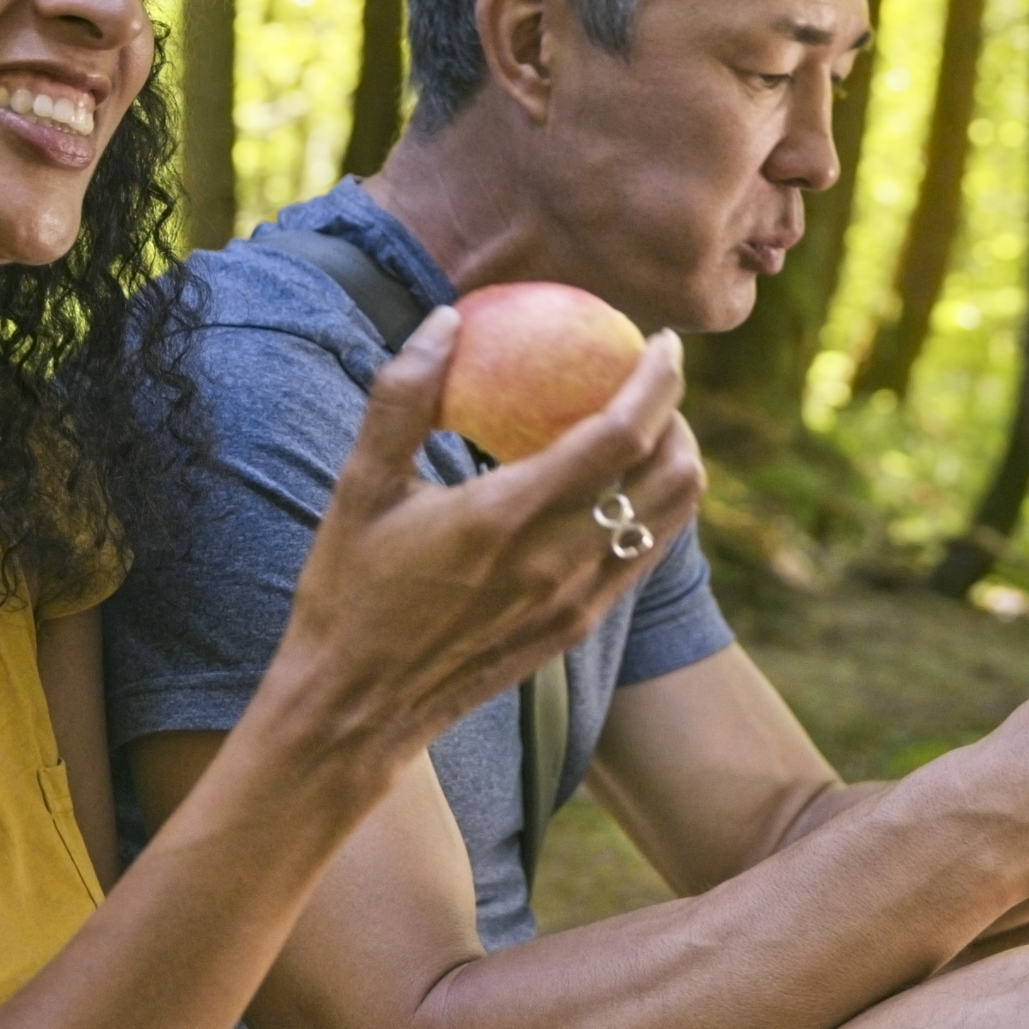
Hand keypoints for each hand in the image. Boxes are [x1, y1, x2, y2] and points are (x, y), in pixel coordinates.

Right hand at [256, 309, 703, 804]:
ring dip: (675, 461)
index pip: (620, 436)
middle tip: (653, 380)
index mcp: (504, 518)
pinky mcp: (576, 628)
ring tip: (645, 428)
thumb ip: (402, 398)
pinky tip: (618, 487)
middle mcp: (557, 562)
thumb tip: (445, 320)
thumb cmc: (349, 591)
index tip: (664, 341)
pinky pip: (644, 555)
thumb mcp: (360, 488)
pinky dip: (653, 509)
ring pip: (671, 517)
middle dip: (679, 415)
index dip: (658, 381)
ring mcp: (574, 600)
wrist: (355, 708)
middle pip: (669, 475)